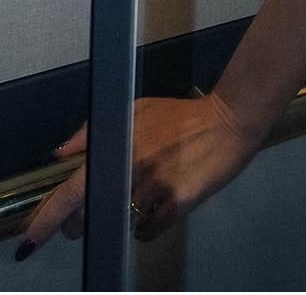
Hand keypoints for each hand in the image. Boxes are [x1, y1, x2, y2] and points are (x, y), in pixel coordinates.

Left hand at [18, 93, 261, 256]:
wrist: (229, 120)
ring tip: (139, 200)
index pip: (69, 193)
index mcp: (117, 149)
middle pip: (89, 218)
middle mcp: (130, 172)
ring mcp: (154, 190)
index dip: (45, 220)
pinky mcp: (177, 204)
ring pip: (119, 225)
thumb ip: (95, 130)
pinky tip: (159, 208)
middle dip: (83, 222)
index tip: (29, 243)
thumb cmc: (181, 115)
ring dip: (121, 219)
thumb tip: (61, 153)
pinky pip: (147, 231)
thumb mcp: (138, 110)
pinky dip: (147, 226)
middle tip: (93, 214)